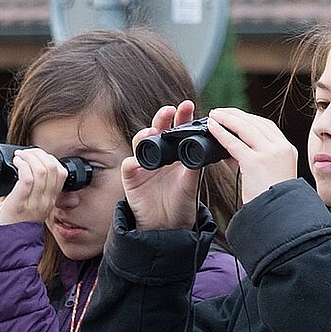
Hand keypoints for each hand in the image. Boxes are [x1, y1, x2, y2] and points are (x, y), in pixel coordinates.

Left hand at [0, 148, 67, 225]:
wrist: (3, 246)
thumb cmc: (11, 226)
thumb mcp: (28, 206)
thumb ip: (29, 190)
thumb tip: (21, 171)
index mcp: (49, 201)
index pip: (61, 173)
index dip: (49, 159)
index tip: (36, 156)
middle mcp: (45, 202)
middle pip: (52, 168)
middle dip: (38, 154)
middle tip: (25, 153)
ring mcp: (34, 203)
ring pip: (41, 170)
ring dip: (28, 157)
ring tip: (19, 157)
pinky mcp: (19, 203)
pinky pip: (27, 177)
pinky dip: (22, 165)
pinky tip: (15, 162)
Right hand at [121, 100, 200, 230]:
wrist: (168, 225)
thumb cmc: (182, 202)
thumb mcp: (192, 184)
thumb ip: (195, 168)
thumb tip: (202, 149)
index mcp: (176, 153)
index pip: (178, 129)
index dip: (182, 117)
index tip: (187, 106)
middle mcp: (159, 155)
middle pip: (157, 131)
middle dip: (162, 119)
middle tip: (169, 110)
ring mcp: (143, 165)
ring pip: (140, 144)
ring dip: (144, 135)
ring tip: (151, 131)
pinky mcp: (131, 179)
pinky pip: (128, 167)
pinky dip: (131, 163)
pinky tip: (136, 162)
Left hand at [206, 107, 298, 202]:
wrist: (278, 216)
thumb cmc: (270, 199)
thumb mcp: (265, 174)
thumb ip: (249, 159)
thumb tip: (227, 150)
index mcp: (288, 149)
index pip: (267, 126)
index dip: (248, 118)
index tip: (233, 116)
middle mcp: (281, 148)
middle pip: (255, 123)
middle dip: (235, 115)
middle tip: (219, 112)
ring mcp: (270, 154)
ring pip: (245, 128)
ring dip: (227, 119)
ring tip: (213, 115)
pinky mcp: (256, 162)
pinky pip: (234, 143)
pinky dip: (221, 133)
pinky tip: (211, 128)